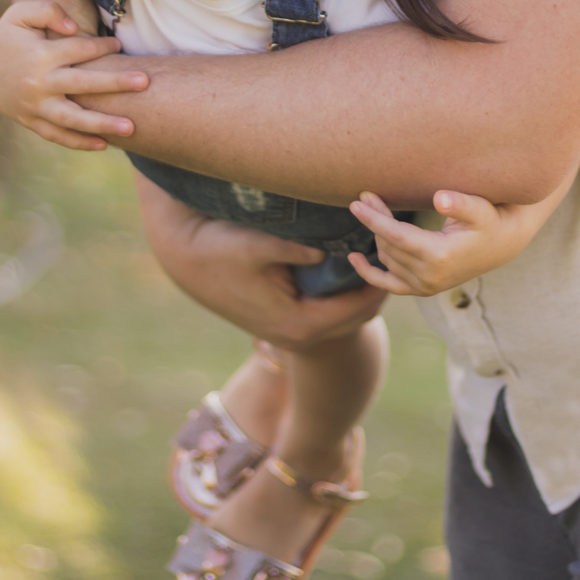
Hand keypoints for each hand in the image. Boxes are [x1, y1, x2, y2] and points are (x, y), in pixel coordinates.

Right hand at [0, 1, 147, 150]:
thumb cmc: (5, 32)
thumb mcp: (21, 12)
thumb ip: (49, 11)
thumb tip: (75, 28)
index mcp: (40, 55)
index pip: (79, 51)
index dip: (101, 47)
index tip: (118, 45)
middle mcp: (38, 83)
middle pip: (83, 85)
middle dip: (116, 84)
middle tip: (145, 82)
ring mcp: (34, 106)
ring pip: (72, 119)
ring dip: (102, 124)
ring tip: (132, 127)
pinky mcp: (29, 121)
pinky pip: (57, 136)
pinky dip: (79, 142)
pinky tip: (104, 145)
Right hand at [135, 177, 386, 350]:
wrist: (185, 260)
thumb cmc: (220, 249)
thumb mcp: (259, 244)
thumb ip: (298, 248)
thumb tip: (333, 247)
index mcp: (296, 324)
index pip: (354, 311)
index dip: (377, 284)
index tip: (391, 255)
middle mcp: (295, 334)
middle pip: (354, 318)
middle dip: (375, 288)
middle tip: (393, 255)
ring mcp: (288, 330)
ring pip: (341, 316)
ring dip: (359, 291)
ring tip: (377, 256)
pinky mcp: (282, 318)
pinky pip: (325, 310)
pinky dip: (341, 292)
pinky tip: (349, 261)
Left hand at [346, 186, 561, 295]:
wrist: (500, 245)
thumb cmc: (488, 220)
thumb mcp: (480, 209)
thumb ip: (461, 203)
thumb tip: (440, 198)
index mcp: (439, 256)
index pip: (395, 236)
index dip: (374, 218)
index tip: (356, 201)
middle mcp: (429, 276)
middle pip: (388, 244)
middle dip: (374, 218)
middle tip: (367, 194)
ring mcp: (425, 286)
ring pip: (387, 256)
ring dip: (377, 233)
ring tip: (374, 207)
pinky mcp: (422, 289)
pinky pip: (389, 285)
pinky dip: (370, 273)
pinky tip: (353, 259)